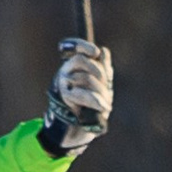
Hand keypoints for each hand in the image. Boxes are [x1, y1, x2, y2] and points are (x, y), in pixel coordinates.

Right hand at [41, 40, 112, 155]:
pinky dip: (96, 101)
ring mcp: (63, 84)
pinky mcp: (66, 98)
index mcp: (73, 65)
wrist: (81, 125)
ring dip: (101, 92)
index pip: (73, 47)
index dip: (83, 45)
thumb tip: (104, 51)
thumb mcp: (100, 84)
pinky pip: (83, 94)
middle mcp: (65, 71)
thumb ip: (102, 67)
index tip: (96, 52)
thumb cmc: (91, 103)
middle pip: (82, 61)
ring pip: (85, 78)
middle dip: (99, 73)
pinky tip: (104, 107)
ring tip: (106, 104)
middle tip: (108, 86)